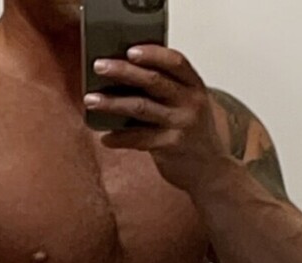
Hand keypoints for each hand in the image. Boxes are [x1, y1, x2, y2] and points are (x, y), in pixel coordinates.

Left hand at [84, 45, 231, 192]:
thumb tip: (122, 74)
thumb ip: (167, 90)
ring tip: (90, 100)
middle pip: (154, 81)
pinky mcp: (171, 147)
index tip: (129, 50)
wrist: (211, 172)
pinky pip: (138, 139)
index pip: (175, 62)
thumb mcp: (188, 106)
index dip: (152, 53)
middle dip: (123, 71)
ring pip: (141, 107)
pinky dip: (119, 138)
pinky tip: (105, 138)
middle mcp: (190, 104)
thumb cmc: (192, 135)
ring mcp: (181, 125)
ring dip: (112, 103)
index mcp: (195, 88)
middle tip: (99, 66)